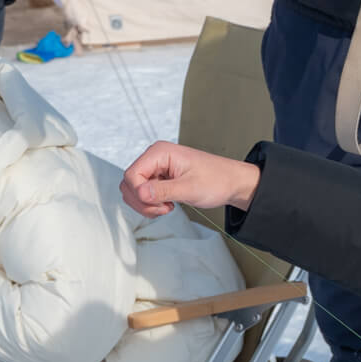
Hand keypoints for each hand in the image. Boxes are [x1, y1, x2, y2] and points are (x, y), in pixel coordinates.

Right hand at [120, 141, 259, 216]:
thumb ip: (163, 191)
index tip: (159, 204)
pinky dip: (152, 204)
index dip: (140, 194)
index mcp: (159, 152)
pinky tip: (168, 205)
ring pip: (134, 190)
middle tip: (164, 209)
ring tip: (167, 207)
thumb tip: (140, 193)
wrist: (231, 183)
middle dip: (142, 202)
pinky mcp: (160, 178)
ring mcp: (156, 168)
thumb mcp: (190, 188)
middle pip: (129, 183)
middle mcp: (155, 158)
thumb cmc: (217, 180)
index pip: (131, 175)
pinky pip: (144, 193)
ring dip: (147, 205)